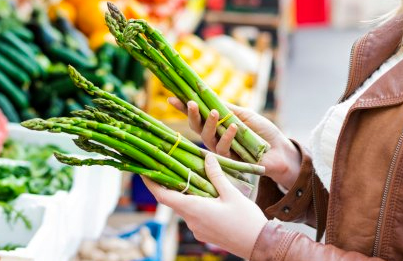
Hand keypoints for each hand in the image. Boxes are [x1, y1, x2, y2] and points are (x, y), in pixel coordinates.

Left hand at [143, 153, 267, 258]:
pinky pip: (194, 213)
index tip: (143, 169)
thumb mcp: (231, 193)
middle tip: (170, 164)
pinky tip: (206, 192)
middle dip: (170, 182)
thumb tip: (207, 157)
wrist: (259, 245)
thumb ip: (216, 175)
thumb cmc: (246, 220)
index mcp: (194, 209)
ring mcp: (197, 228)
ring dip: (186, 191)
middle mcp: (191, 220)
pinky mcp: (204, 232)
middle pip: (173, 199)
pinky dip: (195, 201)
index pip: (163, 196)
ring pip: (185, 205)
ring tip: (193, 174)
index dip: (151, 182)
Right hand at [169, 98, 301, 186]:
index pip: (198, 115)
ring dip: (209, 124)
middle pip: (196, 126)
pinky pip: (223, 147)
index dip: (184, 108)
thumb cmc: (263, 131)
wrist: (279, 150)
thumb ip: (227, 108)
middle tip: (191, 103)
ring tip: (215, 113)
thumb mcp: (244, 114)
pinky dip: (228, 136)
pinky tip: (235, 128)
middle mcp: (215, 137)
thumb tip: (208, 97)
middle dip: (192, 114)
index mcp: (218, 124)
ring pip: (207, 137)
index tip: (171, 98)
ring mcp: (221, 150)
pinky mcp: (229, 160)